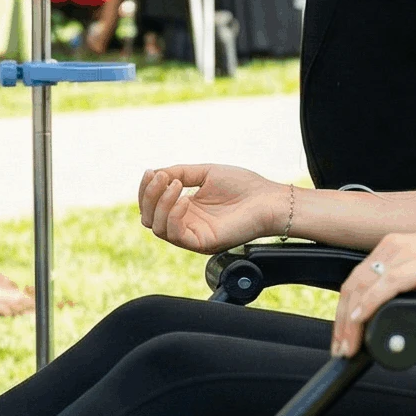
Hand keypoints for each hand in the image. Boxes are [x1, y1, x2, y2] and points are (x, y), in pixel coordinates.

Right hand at [138, 163, 287, 253]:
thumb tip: (154, 173)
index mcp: (186, 209)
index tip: (151, 172)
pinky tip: (185, 200)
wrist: (269, 199)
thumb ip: (179, 172)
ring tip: (176, 185)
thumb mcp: (205, 173)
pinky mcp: (202, 243)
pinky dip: (173, 215)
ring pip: (157, 227)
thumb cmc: (243, 186)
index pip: (152, 205)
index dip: (146, 189)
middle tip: (162, 178)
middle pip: (148, 218)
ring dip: (160, 203)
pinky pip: (176, 235)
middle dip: (149, 195)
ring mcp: (193, 235)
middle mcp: (186, 224)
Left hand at [331, 227, 415, 357]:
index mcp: (395, 247)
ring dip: (350, 322)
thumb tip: (396, 320)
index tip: (344, 338)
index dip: (344, 312)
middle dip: (341, 322)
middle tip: (341, 350)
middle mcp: (395, 247)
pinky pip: (385, 286)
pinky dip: (368, 305)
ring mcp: (406, 253)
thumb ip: (411, 290)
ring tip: (349, 348)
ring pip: (363, 288)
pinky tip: (362, 321)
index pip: (358, 281)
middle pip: (353, 286)